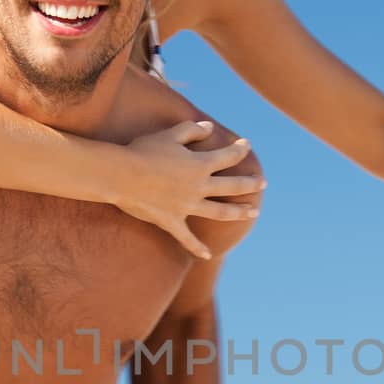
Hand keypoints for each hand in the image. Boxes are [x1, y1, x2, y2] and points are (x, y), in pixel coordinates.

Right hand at [119, 121, 264, 260]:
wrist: (120, 175)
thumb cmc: (143, 150)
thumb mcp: (170, 134)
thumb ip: (193, 130)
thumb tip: (211, 128)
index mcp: (199, 164)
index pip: (228, 156)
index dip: (240, 150)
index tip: (246, 146)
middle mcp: (198, 187)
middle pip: (232, 187)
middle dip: (250, 184)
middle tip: (263, 183)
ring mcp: (187, 206)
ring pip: (220, 212)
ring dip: (239, 212)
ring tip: (254, 213)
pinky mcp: (172, 221)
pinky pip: (187, 239)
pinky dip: (198, 248)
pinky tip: (208, 255)